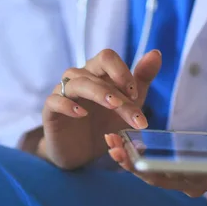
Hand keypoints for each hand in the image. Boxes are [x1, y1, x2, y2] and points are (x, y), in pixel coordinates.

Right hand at [39, 49, 161, 169]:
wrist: (81, 152)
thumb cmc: (103, 124)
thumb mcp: (128, 104)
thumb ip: (141, 79)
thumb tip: (156, 53)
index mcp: (97, 73)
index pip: (107, 57)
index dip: (121, 71)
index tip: (135, 93)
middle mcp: (79, 78)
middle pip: (93, 68)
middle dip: (115, 86)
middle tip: (131, 103)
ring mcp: (63, 93)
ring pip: (76, 82)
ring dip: (97, 92)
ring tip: (113, 105)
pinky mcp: (50, 111)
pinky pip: (55, 100)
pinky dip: (68, 104)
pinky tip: (82, 114)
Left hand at [105, 124, 206, 196]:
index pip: (176, 179)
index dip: (155, 171)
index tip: (136, 161)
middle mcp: (189, 184)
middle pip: (156, 178)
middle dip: (133, 165)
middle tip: (114, 148)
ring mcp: (179, 180)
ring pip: (148, 174)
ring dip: (128, 161)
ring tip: (111, 143)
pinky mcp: (172, 171)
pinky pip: (149, 167)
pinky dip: (134, 157)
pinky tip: (119, 142)